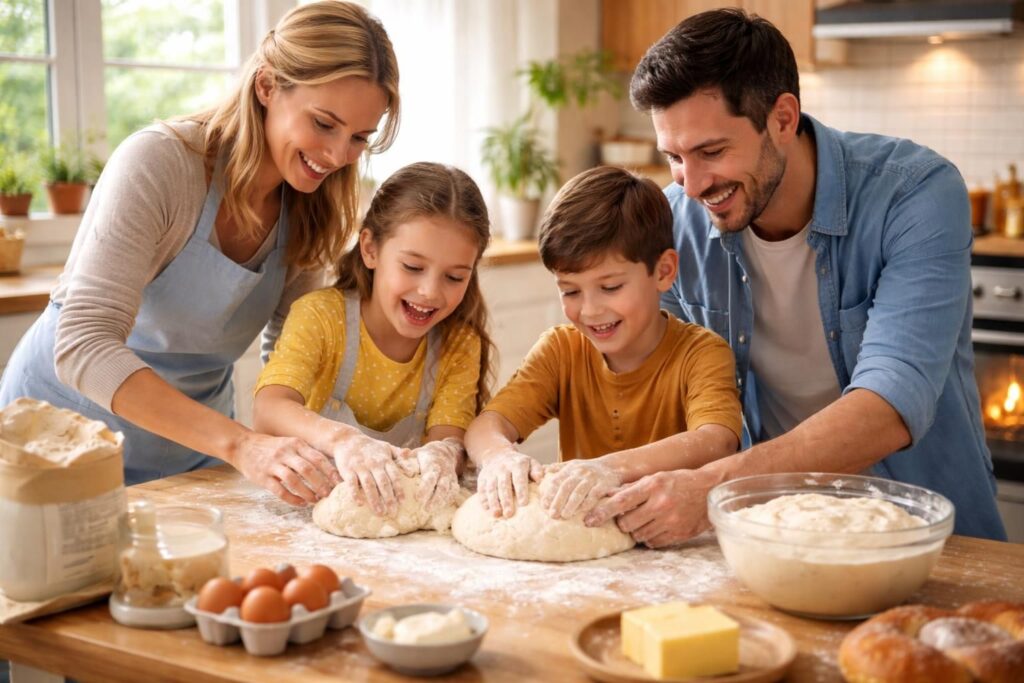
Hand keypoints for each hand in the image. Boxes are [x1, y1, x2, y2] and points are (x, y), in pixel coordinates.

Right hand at [232, 432, 339, 505]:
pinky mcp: (263, 477)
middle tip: (328, 495)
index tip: (339, 482)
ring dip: (307, 493)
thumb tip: (328, 469)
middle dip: (320, 484)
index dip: (330, 471)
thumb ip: (305, 454)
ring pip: (294, 481)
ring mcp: (273, 465)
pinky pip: (280, 490)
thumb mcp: (290, 443)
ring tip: (315, 500)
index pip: (318, 458)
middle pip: (308, 469)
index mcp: (296, 444)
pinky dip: (292, 499)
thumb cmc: (271, 447)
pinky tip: (300, 503)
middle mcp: (285, 453)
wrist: (243, 446)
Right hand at [333, 435, 406, 516]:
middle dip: (389, 498)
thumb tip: (410, 453)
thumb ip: (398, 452)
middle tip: (393, 512)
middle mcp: (374, 464)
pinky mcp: (348, 470)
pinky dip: (355, 493)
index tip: (403, 502)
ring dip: (374, 500)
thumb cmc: (369, 446)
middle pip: (383, 482)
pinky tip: (359, 504)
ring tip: (380, 512)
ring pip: (369, 485)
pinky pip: (351, 483)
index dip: (399, 489)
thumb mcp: (385, 446)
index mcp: (384, 460)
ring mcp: (360, 467)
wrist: (347, 439)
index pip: (394, 476)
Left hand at [412, 438, 462, 510]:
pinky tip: (440, 508)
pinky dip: (448, 500)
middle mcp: (443, 472)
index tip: (417, 498)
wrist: (446, 452)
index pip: (430, 478)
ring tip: (432, 511)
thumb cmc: (428, 455)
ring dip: (442, 501)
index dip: (425, 489)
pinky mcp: (454, 482)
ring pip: (449, 491)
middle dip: (435, 499)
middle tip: (426, 509)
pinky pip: (454, 492)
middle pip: (442, 487)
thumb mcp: (418, 452)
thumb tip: (402, 454)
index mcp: (433, 465)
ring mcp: (450, 477)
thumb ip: (408, 455)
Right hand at [477, 450, 542, 517]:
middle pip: (504, 485)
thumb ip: (536, 470)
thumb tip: (540, 479)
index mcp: (517, 465)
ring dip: (493, 502)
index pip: (519, 478)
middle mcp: (502, 468)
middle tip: (509, 514)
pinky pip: (482, 489)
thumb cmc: (519, 464)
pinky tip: (487, 509)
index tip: (523, 504)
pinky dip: (484, 499)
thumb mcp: (530, 463)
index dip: (521, 491)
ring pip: (491, 488)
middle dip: (506, 500)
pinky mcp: (482, 478)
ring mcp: (491, 473)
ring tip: (497, 514)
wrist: (497, 455)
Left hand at [540, 459, 619, 518]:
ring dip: (571, 505)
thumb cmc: (589, 469)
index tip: (543, 505)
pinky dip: (587, 504)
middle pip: (566, 487)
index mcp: (570, 469)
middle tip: (552, 515)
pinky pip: (594, 495)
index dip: (549, 493)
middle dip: (558, 502)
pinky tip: (582, 513)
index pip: (557, 481)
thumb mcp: (574, 464)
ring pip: (579, 492)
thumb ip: (559, 468)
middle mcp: (579, 472)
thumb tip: (543, 470)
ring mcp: (592, 478)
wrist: (613, 466)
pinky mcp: (603, 485)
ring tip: (564, 516)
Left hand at [584, 469, 716, 547]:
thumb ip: (631, 488)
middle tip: (629, 516)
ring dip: (637, 530)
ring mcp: (670, 521)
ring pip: (638, 535)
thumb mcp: (655, 478)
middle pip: (626, 524)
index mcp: (652, 486)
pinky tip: (657, 526)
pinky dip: (650, 537)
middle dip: (623, 522)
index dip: (602, 512)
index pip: (620, 502)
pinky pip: (653, 543)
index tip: (588, 520)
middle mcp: (661, 504)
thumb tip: (605, 495)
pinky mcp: (678, 534)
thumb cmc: (678, 482)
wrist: (709, 491)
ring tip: (647, 519)